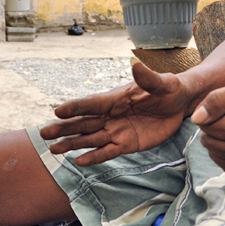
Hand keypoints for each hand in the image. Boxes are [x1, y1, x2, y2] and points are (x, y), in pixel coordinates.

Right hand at [38, 62, 193, 165]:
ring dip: (72, 144)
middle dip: (64, 128)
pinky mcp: (127, 144)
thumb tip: (135, 64)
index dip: (76, 108)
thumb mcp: (163, 83)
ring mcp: (118, 130)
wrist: (181, 104)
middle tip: (43, 134)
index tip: (57, 111)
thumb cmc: (170, 88)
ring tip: (53, 150)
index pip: (92, 104)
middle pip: (84, 123)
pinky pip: (108, 152)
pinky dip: (94, 157)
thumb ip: (149, 78)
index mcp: (117, 98)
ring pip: (91, 139)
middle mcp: (112, 115)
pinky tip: (79, 161)